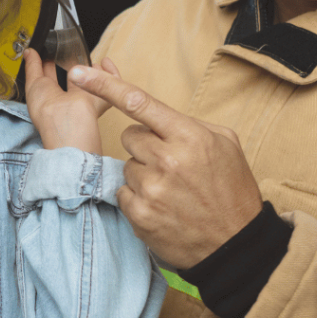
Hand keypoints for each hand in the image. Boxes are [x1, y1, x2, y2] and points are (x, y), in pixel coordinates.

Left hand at [24, 50, 120, 153]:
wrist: (67, 119)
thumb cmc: (46, 108)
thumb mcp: (33, 82)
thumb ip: (32, 66)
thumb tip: (29, 53)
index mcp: (45, 96)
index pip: (46, 76)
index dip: (46, 62)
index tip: (48, 49)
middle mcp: (63, 98)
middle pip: (66, 76)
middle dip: (65, 62)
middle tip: (64, 48)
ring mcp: (81, 97)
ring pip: (84, 78)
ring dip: (85, 66)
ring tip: (83, 53)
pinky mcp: (98, 96)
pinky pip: (104, 81)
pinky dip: (106, 71)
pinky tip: (102, 62)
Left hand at [67, 65, 262, 268]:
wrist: (236, 244)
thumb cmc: (231, 191)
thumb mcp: (225, 145)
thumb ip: (189, 125)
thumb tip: (157, 117)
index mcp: (189, 136)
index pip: (138, 102)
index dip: (104, 85)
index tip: (80, 73)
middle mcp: (167, 159)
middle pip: (130, 137)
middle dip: (145, 146)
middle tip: (170, 165)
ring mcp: (151, 188)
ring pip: (126, 166)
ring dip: (142, 174)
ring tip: (170, 190)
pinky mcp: (139, 213)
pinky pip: (122, 192)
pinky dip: (137, 198)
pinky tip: (161, 206)